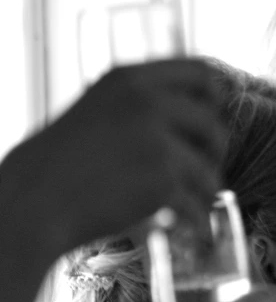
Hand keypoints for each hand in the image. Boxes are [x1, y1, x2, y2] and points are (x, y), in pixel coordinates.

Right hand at [0, 58, 227, 254]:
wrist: (33, 200)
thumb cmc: (62, 162)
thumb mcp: (99, 107)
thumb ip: (141, 103)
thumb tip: (197, 111)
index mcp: (131, 79)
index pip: (202, 73)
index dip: (215, 100)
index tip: (210, 121)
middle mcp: (148, 103)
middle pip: (214, 126)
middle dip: (214, 153)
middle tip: (202, 170)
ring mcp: (157, 142)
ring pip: (210, 171)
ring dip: (206, 191)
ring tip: (194, 203)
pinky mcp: (162, 182)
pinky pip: (199, 204)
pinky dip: (198, 221)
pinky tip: (193, 228)